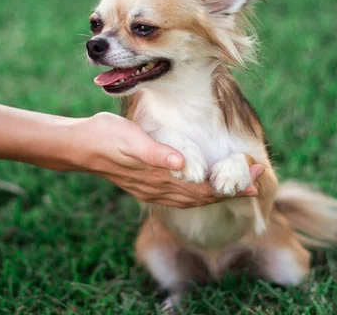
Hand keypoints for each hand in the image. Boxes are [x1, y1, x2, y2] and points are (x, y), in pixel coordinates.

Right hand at [59, 113, 263, 207]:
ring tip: (237, 185)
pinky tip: (201, 188)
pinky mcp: (146, 186)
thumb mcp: (131, 140)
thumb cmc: (106, 137)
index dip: (230, 186)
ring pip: (192, 199)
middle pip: (202, 197)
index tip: (254, 176)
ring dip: (216, 193)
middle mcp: (158, 190)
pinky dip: (197, 195)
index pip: (203, 189)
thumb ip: (156, 154)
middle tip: (257, 179)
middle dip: (231, 189)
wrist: (79, 146)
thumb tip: (181, 164)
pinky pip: (179, 196)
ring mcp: (151, 190)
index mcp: (159, 179)